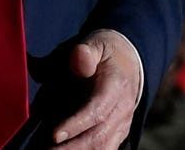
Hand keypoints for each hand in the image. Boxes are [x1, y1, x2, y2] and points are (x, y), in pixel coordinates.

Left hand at [55, 30, 141, 147]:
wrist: (130, 63)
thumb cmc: (106, 54)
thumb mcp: (96, 44)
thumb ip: (85, 52)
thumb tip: (77, 57)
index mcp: (116, 85)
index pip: (97, 110)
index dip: (76, 124)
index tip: (54, 134)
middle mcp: (122, 110)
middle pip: (98, 137)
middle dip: (71, 148)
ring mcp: (120, 125)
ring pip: (102, 148)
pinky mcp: (116, 135)